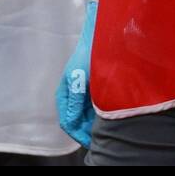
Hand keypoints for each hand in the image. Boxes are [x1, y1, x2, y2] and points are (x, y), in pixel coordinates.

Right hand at [55, 0, 97, 147]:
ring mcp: (82, 91)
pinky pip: (93, 107)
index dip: (78, 134)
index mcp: (64, 92)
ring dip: (94, 123)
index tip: (91, 141)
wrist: (101, 33)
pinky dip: (100, 113)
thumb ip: (75, 101)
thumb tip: (70, 123)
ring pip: (86, 115)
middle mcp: (72, 94)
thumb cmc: (90, 53)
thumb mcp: (80, 78)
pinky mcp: (92, 87)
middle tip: (102, 136)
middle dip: (87, 130)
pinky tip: (110, 115)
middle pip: (77, 120)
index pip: (67, 122)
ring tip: (108, 127)